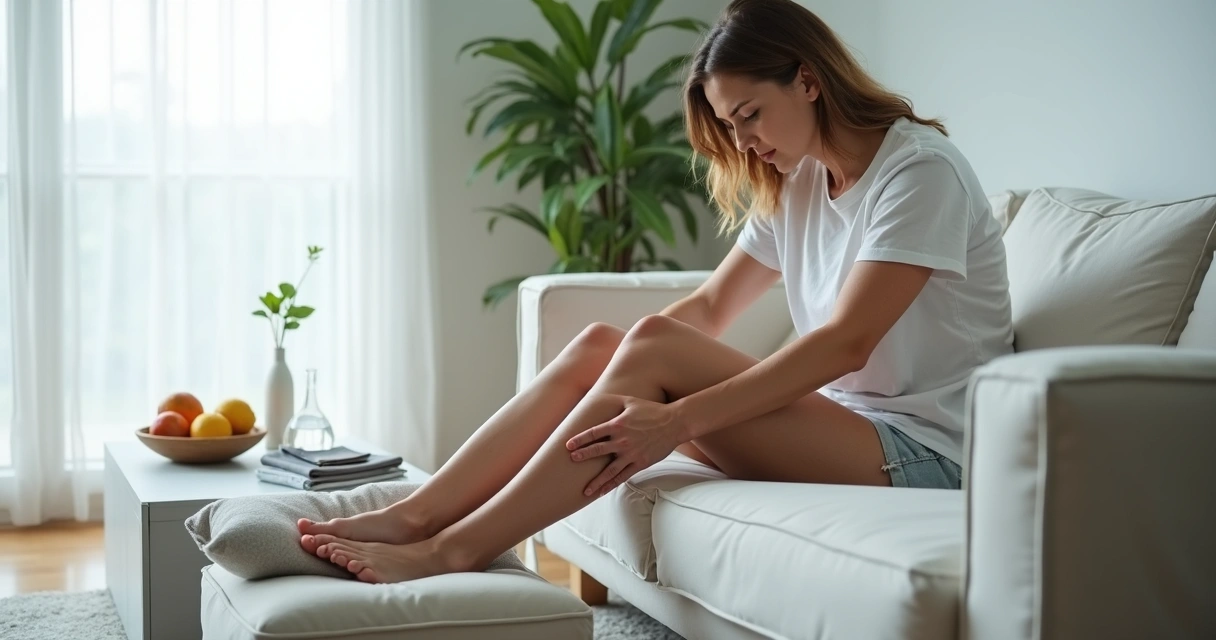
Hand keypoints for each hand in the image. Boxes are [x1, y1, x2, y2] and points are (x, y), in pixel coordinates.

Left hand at [566, 395, 684, 497]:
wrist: (674, 423)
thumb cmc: (653, 411)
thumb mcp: (631, 403)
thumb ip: (614, 403)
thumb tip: (599, 399)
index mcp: (618, 424)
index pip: (594, 433)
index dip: (580, 439)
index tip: (568, 445)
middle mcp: (622, 440)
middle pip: (597, 451)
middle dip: (583, 456)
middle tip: (571, 461)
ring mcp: (631, 453)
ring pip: (609, 470)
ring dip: (596, 481)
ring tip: (585, 490)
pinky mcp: (640, 463)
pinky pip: (623, 476)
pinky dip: (612, 485)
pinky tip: (603, 491)